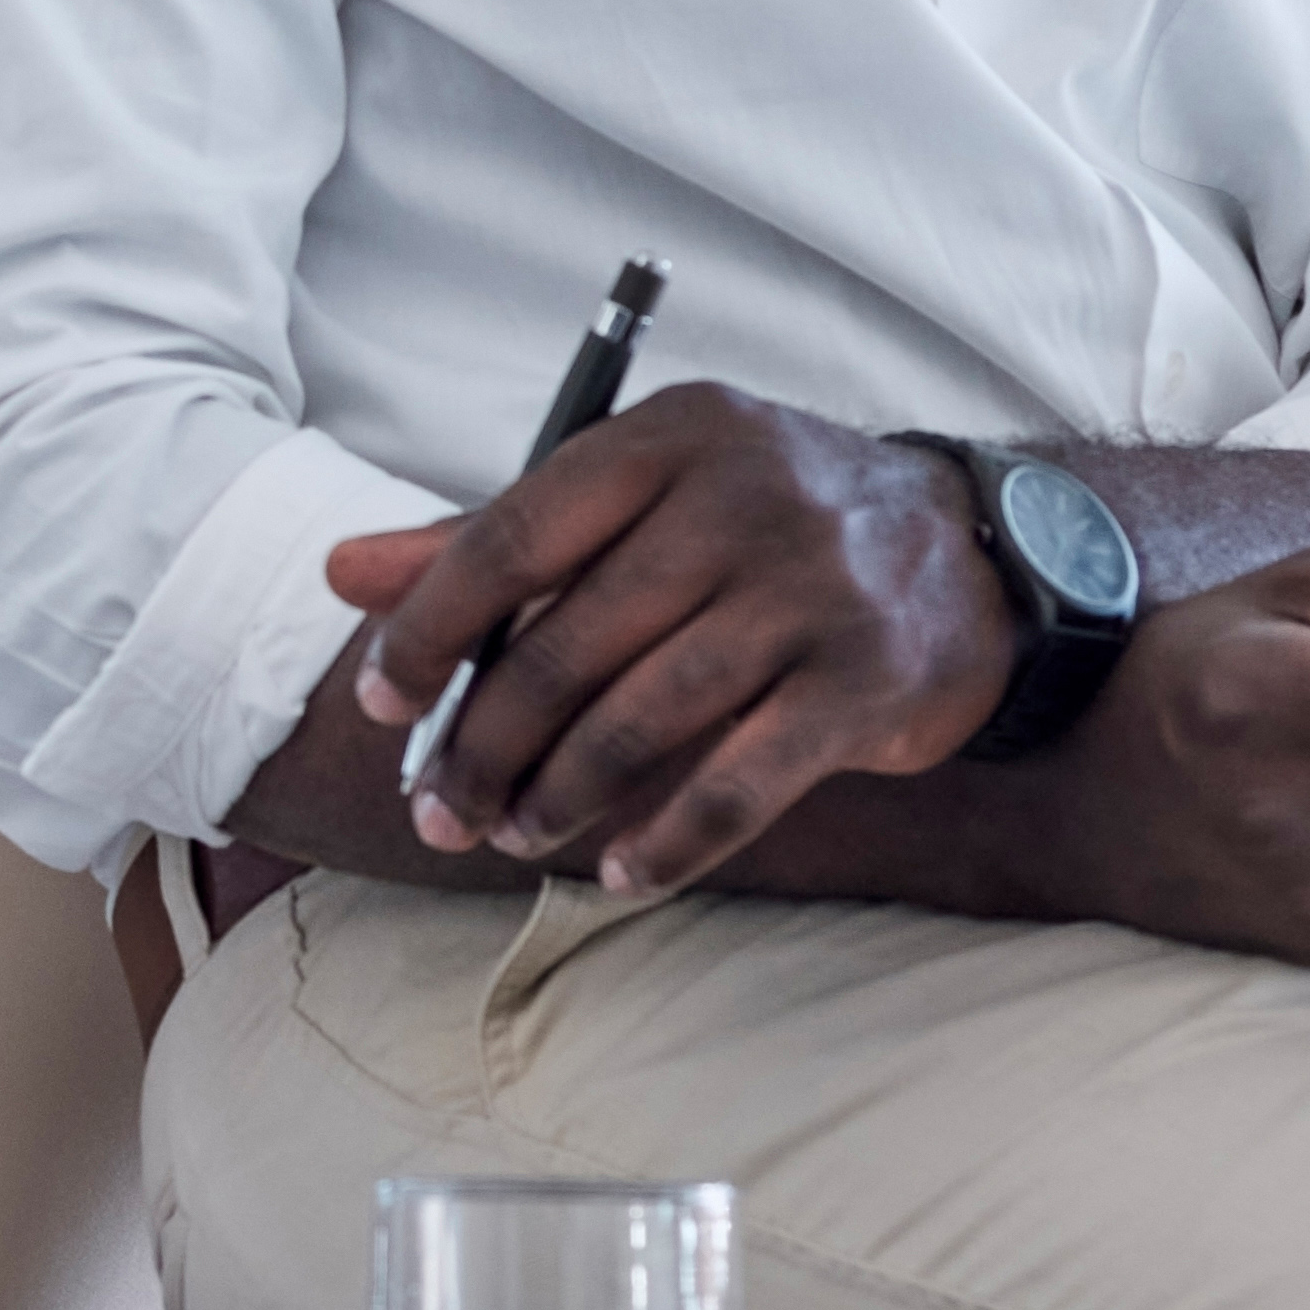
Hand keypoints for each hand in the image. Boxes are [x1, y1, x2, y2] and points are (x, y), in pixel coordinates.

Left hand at [319, 388, 1014, 897]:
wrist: (966, 551)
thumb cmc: (762, 528)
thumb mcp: (637, 499)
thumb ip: (491, 539)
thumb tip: (343, 573)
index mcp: (668, 436)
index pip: (512, 537)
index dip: (429, 631)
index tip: (382, 705)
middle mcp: (743, 496)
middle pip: (567, 645)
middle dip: (485, 745)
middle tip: (440, 809)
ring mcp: (811, 589)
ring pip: (643, 719)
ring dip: (560, 798)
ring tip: (515, 837)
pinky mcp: (864, 681)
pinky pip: (740, 784)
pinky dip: (667, 841)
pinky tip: (619, 872)